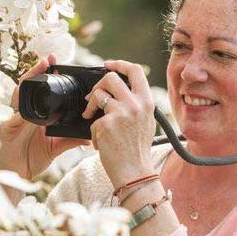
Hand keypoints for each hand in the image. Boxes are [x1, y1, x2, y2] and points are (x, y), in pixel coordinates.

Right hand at [0, 53, 91, 180]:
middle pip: (26, 87)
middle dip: (35, 71)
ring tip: (35, 73)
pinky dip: (20, 115)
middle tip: (47, 60)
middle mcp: (23, 112)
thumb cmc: (34, 158)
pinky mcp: (6, 131)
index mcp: (34, 113)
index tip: (55, 62)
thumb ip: (71, 139)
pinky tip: (26, 110)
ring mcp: (13, 120)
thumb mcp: (56, 147)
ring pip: (17, 97)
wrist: (20, 174)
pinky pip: (13, 120)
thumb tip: (89, 136)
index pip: (38, 89)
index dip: (44, 74)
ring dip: (26, 84)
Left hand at [80, 60, 155, 188]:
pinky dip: (93, 130)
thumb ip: (136, 104)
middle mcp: (135, 104)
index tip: (107, 65)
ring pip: (97, 95)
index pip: (135, 70)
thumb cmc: (137, 150)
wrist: (135, 172)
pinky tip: (101, 141)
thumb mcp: (145, 121)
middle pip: (110, 78)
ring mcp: (120, 113)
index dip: (119, 64)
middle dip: (98, 85)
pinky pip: (93, 120)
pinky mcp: (106, 124)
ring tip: (90, 117)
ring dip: (90, 106)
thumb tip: (118, 90)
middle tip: (93, 97)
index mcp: (146, 101)